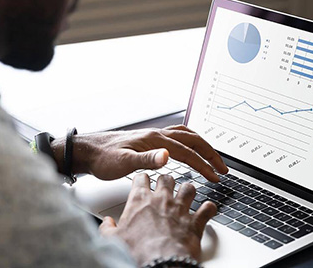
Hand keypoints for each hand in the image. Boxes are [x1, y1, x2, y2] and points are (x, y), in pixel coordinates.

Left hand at [52, 125, 227, 181]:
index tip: (216, 177)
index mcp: (154, 140)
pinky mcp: (150, 139)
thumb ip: (146, 160)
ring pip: (187, 135)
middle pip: (192, 140)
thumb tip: (167, 156)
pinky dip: (190, 141)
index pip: (187, 152)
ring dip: (203, 146)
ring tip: (213, 158)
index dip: (204, 165)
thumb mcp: (123, 163)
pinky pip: (178, 136)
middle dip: (210, 154)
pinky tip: (190, 148)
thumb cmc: (104, 158)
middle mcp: (157, 134)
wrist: (90, 150)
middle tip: (223, 168)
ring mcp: (155, 135)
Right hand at [99, 174, 216, 264]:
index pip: (141, 177)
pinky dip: (209, 209)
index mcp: (140, 200)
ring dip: (188, 191)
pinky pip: (208, 208)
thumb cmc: (138, 252)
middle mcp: (162, 199)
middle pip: (167, 177)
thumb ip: (108, 228)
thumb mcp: (113, 240)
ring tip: (187, 195)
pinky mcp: (196, 222)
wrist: (160, 265)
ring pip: (189, 187)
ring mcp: (181, 209)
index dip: (142, 179)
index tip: (143, 182)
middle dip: (166, 181)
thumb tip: (106, 223)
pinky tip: (207, 210)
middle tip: (165, 187)